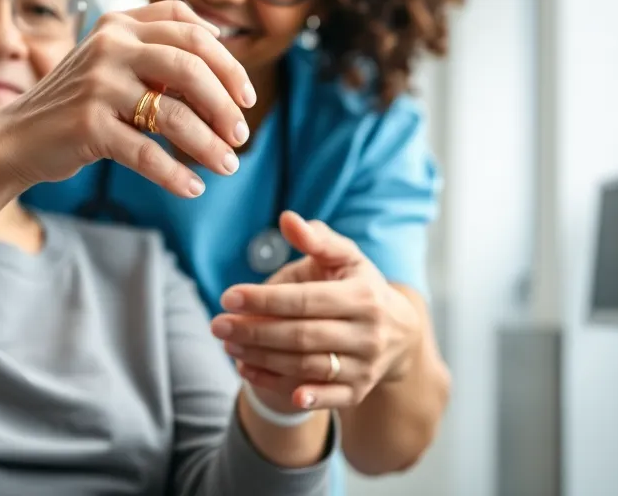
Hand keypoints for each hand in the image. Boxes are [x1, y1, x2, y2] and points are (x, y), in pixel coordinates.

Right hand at [0, 0, 254, 197]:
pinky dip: (175, 174)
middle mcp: (109, 45)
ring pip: (174, 114)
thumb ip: (159, 54)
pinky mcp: (87, 124)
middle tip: (241, 135)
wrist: (16, 136)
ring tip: (227, 166)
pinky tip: (193, 188)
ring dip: (209, 145)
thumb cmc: (78, 102)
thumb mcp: (114, 63)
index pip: (188, 27)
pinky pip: (145, 152)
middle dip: (225, 104)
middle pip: (191, 65)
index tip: (246, 96)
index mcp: (120, 24)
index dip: (227, 61)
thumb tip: (225, 63)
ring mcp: (97, 84)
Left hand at [211, 211, 423, 409]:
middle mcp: (368, 334)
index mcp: (363, 297)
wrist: (400, 333)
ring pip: (306, 368)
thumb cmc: (358, 285)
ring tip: (229, 345)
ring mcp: (365, 366)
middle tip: (217, 325)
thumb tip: (287, 219)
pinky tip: (252, 374)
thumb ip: (316, 239)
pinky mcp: (359, 391)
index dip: (264, 299)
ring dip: (262, 359)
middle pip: (301, 337)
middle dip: (254, 331)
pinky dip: (286, 391)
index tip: (227, 297)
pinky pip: (320, 397)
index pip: (305, 300)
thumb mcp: (345, 257)